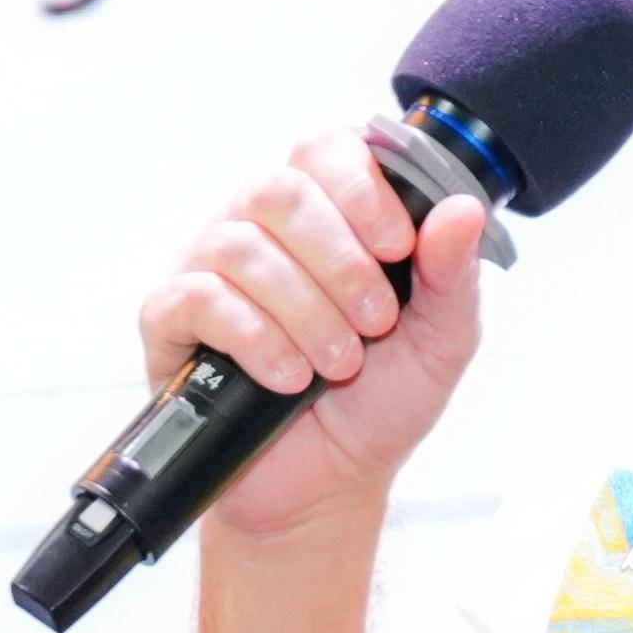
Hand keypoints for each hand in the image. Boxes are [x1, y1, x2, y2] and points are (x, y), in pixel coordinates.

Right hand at [134, 130, 490, 543]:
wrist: (327, 484)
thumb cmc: (378, 403)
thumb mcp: (440, 341)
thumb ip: (453, 275)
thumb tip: (462, 209)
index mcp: (326, 214)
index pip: (328, 149)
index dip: (362, 188)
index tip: (398, 247)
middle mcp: (261, 228)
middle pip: (279, 189)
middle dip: (338, 260)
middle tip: (373, 322)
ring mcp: (209, 268)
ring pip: (241, 246)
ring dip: (304, 311)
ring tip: (336, 365)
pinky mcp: (170, 318)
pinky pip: (198, 297)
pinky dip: (255, 339)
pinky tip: (287, 377)